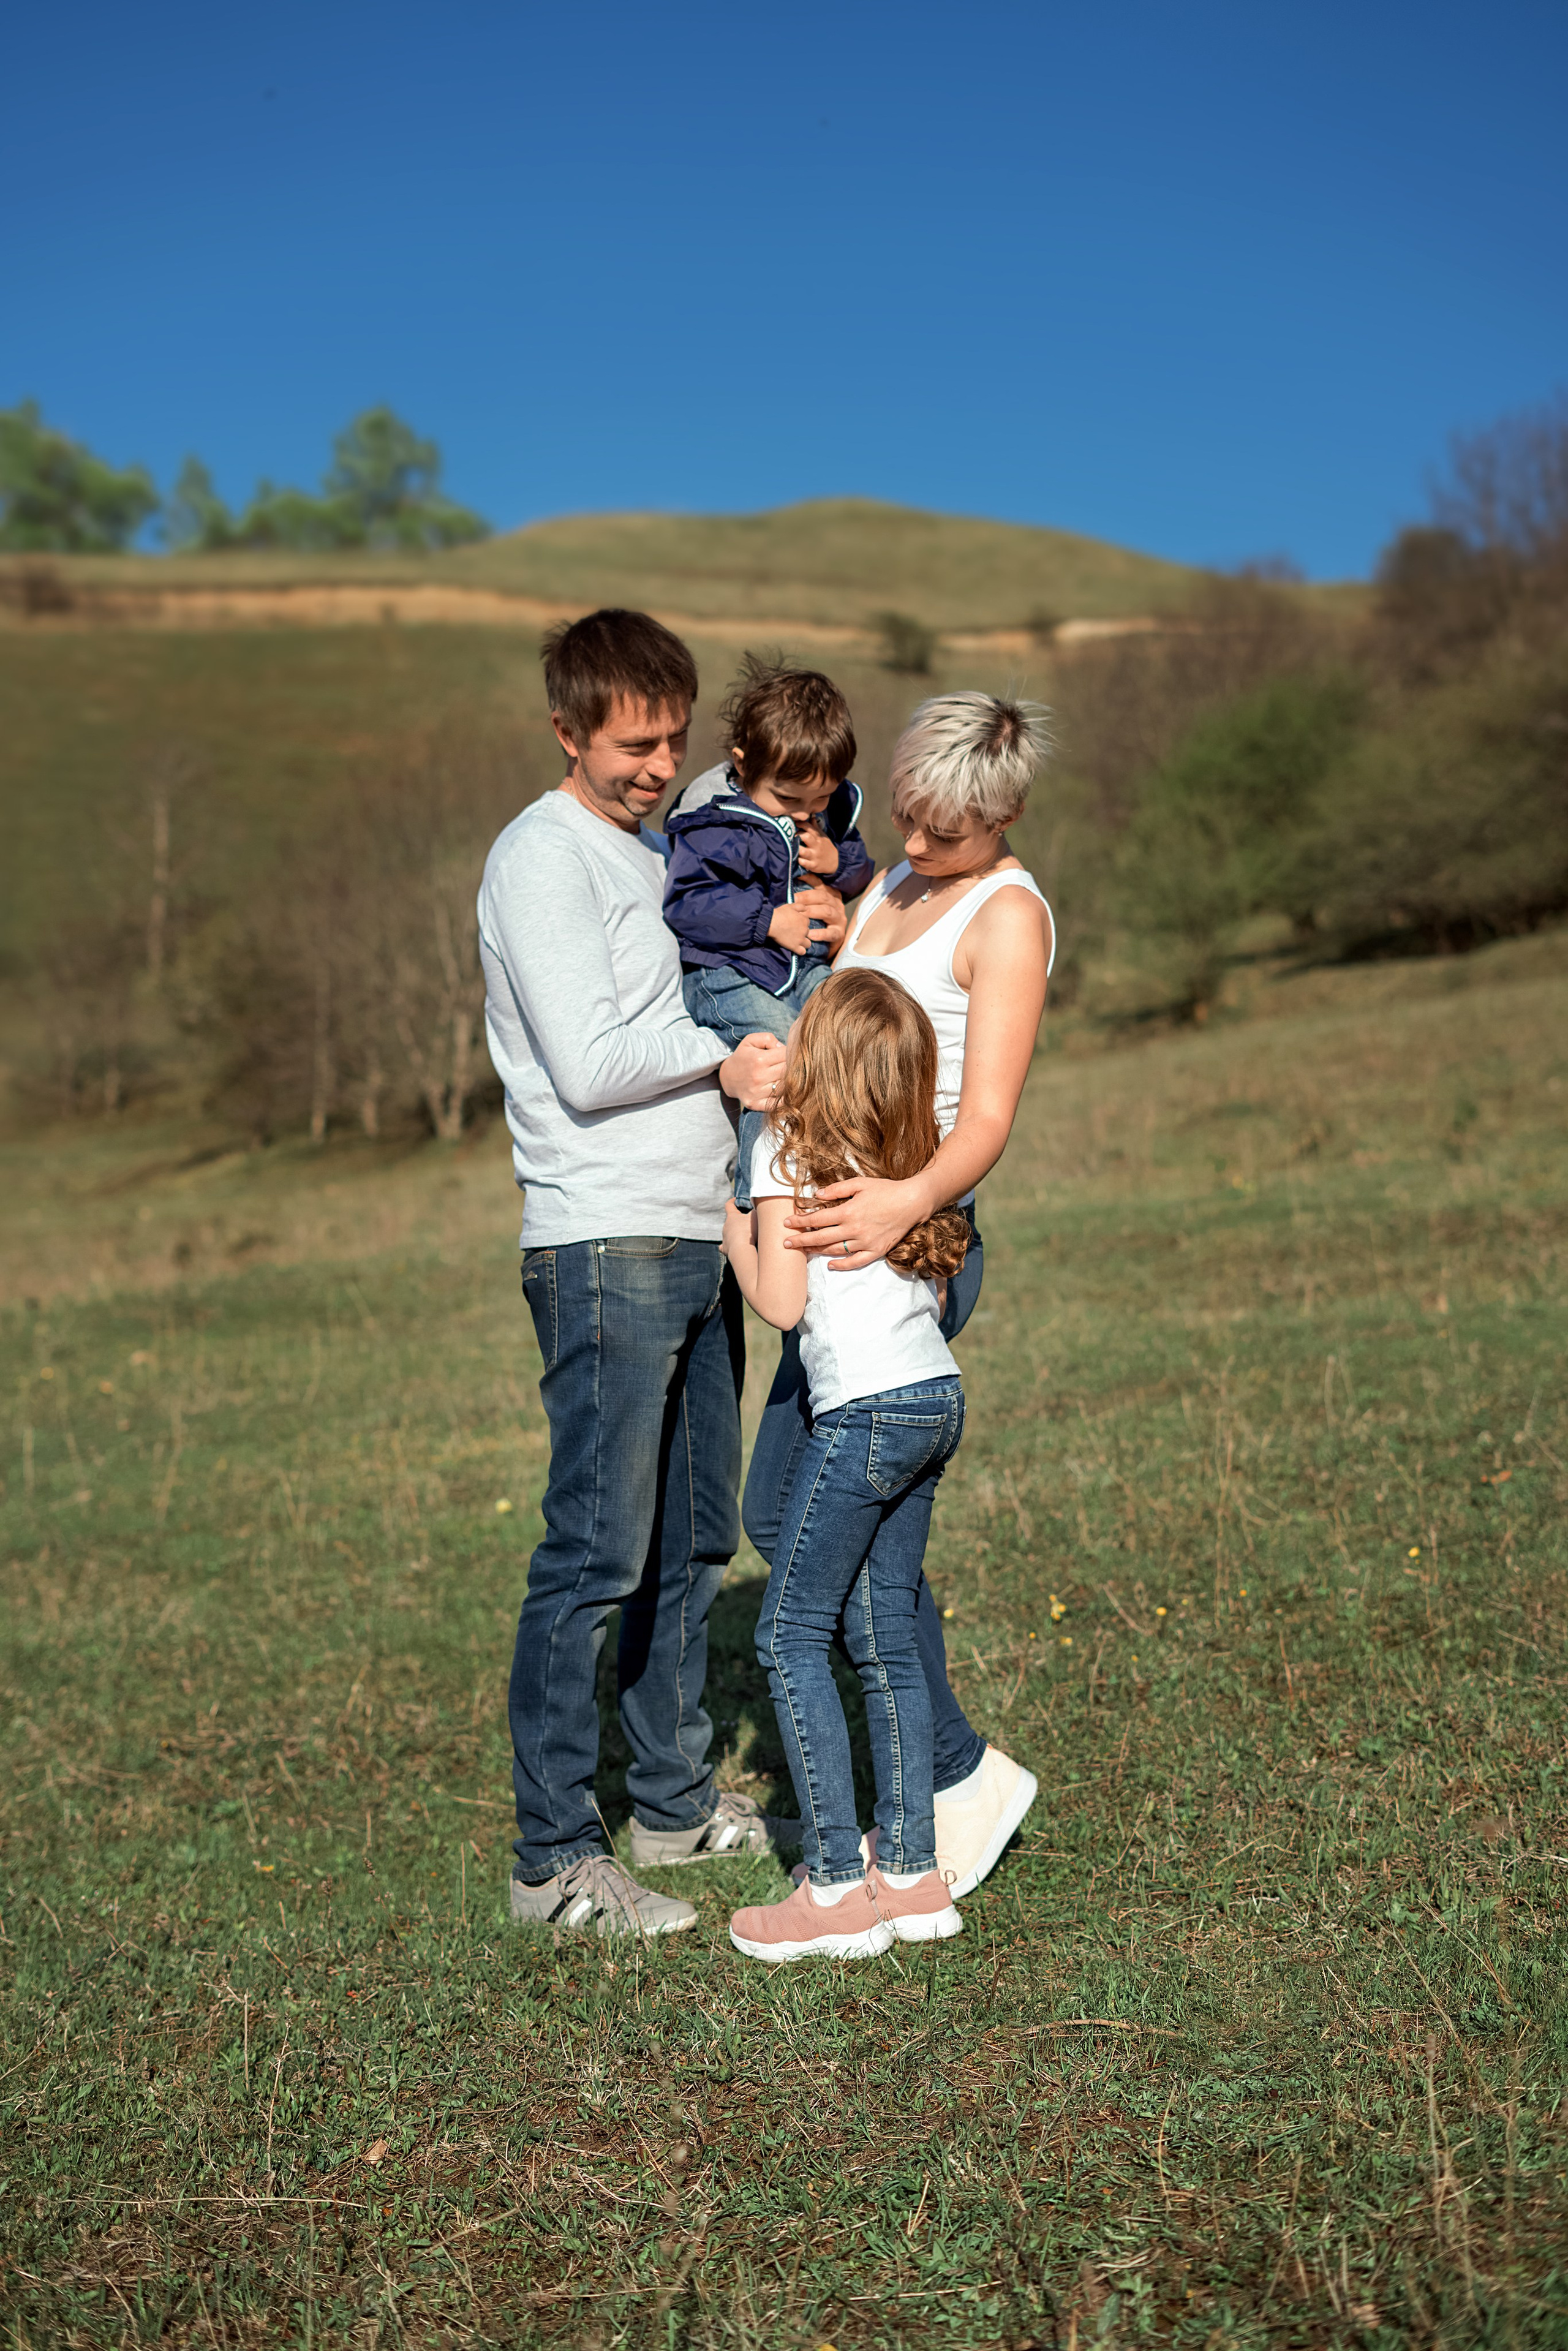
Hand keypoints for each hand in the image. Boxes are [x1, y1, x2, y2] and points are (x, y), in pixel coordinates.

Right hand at [718, 1030, 785, 1109]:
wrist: (727, 1077)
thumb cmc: (743, 1056)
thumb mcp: (750, 1040)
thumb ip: (768, 1039)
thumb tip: (784, 1048)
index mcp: (759, 1059)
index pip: (786, 1055)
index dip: (792, 1054)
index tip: (791, 1055)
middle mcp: (758, 1077)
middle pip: (788, 1072)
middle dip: (793, 1068)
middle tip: (793, 1067)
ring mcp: (756, 1092)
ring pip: (786, 1088)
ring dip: (790, 1083)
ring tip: (789, 1078)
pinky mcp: (755, 1104)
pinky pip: (778, 1103)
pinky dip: (785, 1098)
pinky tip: (785, 1091)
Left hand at [721, 1198, 755, 1263]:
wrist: (742, 1249)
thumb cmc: (748, 1231)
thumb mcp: (755, 1216)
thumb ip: (756, 1209)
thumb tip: (758, 1204)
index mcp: (732, 1216)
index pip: (729, 1205)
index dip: (732, 1201)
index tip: (735, 1200)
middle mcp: (726, 1226)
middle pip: (730, 1221)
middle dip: (738, 1220)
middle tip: (747, 1222)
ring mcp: (724, 1237)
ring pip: (729, 1233)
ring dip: (736, 1233)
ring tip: (746, 1236)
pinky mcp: (725, 1248)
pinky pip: (725, 1245)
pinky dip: (728, 1245)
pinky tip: (732, 1246)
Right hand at [767, 902, 816, 954]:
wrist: (771, 923)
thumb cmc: (780, 913)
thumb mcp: (791, 906)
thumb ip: (800, 906)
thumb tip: (807, 908)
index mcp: (804, 920)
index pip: (807, 923)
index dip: (801, 924)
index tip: (795, 924)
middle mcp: (805, 930)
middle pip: (808, 933)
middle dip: (802, 933)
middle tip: (794, 932)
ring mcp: (800, 939)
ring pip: (808, 944)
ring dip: (804, 943)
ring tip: (797, 942)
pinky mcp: (794, 947)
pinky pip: (802, 952)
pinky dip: (800, 951)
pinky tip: (796, 948)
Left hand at [783, 1174, 933, 1269]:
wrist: (912, 1202)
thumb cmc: (886, 1190)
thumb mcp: (860, 1183)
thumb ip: (837, 1189)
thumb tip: (816, 1195)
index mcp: (848, 1211)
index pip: (817, 1219)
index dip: (800, 1222)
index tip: (786, 1223)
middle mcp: (854, 1229)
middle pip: (821, 1237)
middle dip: (801, 1240)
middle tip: (785, 1243)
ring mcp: (865, 1242)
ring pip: (835, 1250)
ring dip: (817, 1251)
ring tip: (803, 1251)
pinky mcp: (875, 1251)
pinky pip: (855, 1262)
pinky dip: (841, 1265)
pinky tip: (829, 1265)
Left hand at [796, 823, 839, 877]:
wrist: (836, 862)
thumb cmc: (826, 847)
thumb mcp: (823, 836)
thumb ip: (815, 827)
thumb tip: (811, 816)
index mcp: (818, 837)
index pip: (809, 827)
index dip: (801, 823)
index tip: (795, 823)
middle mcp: (816, 845)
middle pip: (805, 837)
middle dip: (797, 836)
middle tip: (792, 837)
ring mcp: (814, 856)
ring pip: (803, 851)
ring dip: (796, 849)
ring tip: (792, 849)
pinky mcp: (813, 865)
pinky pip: (804, 863)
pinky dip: (799, 861)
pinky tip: (797, 859)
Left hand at [796, 882, 846, 952]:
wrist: (832, 940)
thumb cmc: (820, 921)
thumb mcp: (815, 906)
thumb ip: (806, 898)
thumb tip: (790, 888)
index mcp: (831, 895)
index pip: (820, 884)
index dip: (810, 879)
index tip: (798, 876)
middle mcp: (837, 904)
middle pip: (823, 897)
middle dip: (807, 897)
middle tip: (793, 899)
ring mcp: (839, 919)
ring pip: (827, 911)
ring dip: (813, 912)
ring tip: (801, 914)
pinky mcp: (839, 933)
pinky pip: (830, 933)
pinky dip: (820, 933)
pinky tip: (810, 934)